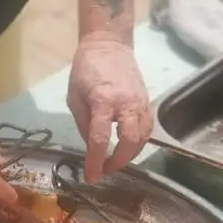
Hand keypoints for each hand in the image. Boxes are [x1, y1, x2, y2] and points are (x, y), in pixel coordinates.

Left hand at [68, 36, 152, 182]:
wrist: (109, 45)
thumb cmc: (85, 70)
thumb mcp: (74, 97)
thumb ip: (84, 124)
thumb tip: (91, 148)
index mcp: (103, 101)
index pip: (100, 139)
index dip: (95, 161)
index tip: (91, 177)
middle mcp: (126, 103)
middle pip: (130, 142)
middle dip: (119, 161)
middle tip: (105, 169)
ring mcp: (140, 102)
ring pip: (143, 137)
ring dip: (130, 154)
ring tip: (115, 160)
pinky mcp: (147, 101)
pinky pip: (148, 128)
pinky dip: (140, 142)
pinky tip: (128, 146)